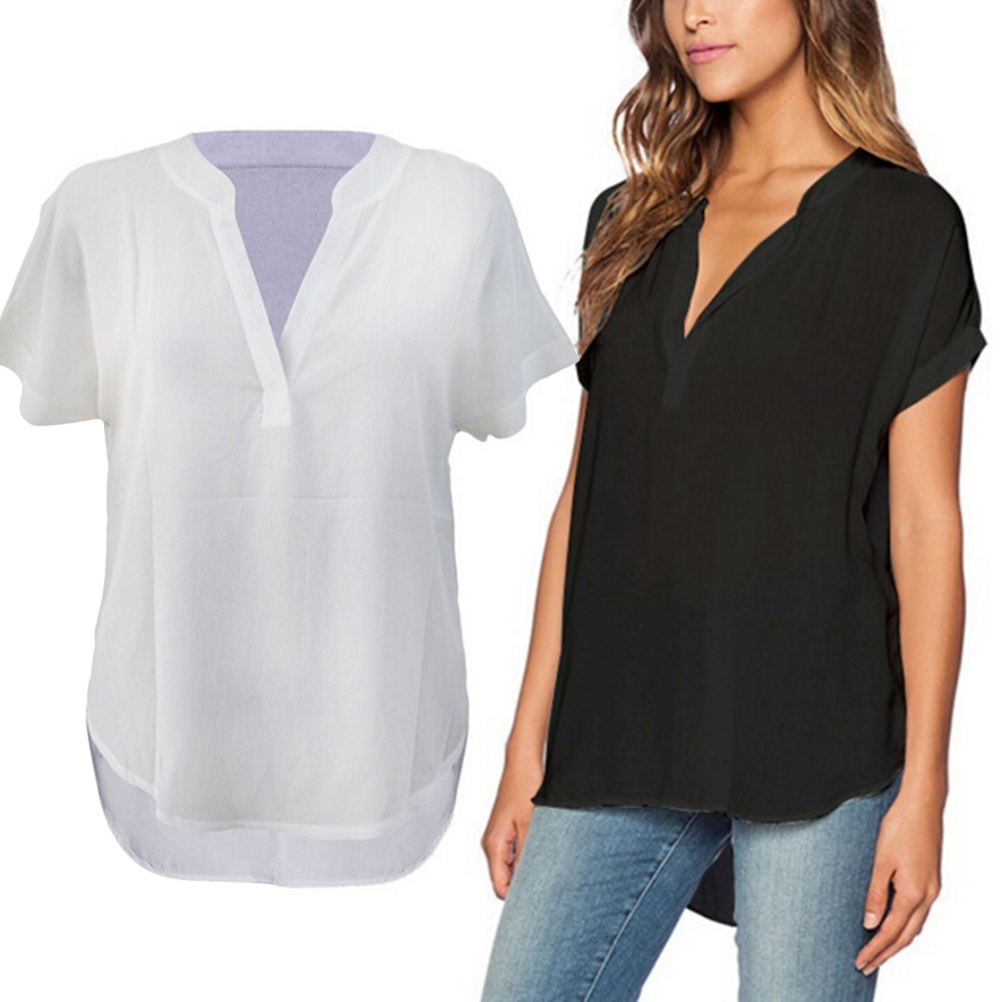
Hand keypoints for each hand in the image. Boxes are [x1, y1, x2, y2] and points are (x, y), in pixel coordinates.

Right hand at [481, 751, 543, 898]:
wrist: (524, 761)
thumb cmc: (525, 786)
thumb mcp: (531, 826)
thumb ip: (527, 857)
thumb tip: (530, 883)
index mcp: (493, 845)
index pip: (500, 887)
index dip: (518, 899)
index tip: (538, 903)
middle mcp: (492, 843)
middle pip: (504, 879)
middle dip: (523, 885)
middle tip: (547, 887)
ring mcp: (499, 836)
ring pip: (511, 866)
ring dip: (527, 869)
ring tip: (548, 867)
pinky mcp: (508, 829)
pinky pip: (515, 853)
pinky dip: (527, 857)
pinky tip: (543, 852)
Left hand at [854, 776, 944, 975]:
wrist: (922, 805)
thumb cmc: (900, 827)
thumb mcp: (881, 861)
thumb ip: (876, 894)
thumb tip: (869, 923)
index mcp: (914, 894)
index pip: (891, 932)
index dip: (875, 949)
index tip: (861, 962)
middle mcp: (927, 896)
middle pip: (905, 935)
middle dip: (885, 952)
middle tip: (866, 965)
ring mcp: (931, 888)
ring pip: (914, 925)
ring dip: (896, 941)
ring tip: (878, 951)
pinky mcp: (930, 879)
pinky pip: (918, 912)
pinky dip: (905, 925)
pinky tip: (894, 924)